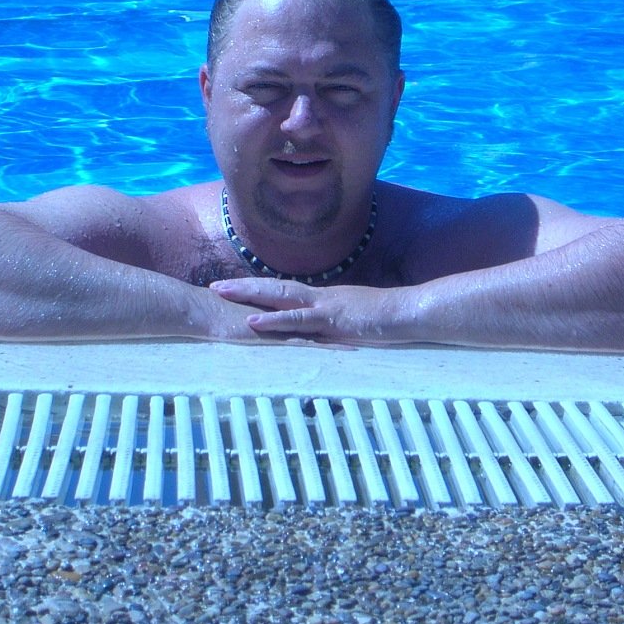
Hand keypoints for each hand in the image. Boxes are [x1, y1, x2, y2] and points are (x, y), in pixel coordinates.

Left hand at [209, 278, 406, 344]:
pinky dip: (272, 321)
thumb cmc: (386, 318)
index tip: (235, 290)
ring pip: (278, 298)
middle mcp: (318, 297)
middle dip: (243, 288)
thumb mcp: (355, 321)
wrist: (408, 312)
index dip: (259, 290)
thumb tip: (322, 335)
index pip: (284, 291)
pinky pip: (296, 320)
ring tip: (221, 294)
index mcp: (323, 298)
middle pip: (273, 288)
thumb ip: (336, 326)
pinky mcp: (330, 320)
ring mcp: (323, 306)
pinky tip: (251, 321)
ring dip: (248, 295)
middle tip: (214, 288)